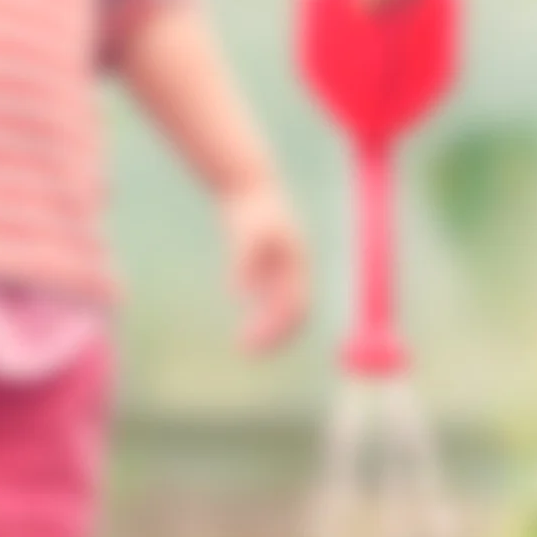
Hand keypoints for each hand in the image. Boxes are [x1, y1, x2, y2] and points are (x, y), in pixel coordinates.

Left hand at [223, 181, 308, 352]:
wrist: (250, 184)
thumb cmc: (248, 209)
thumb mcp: (245, 233)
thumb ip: (244, 260)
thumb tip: (238, 293)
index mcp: (297, 264)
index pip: (294, 307)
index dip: (276, 329)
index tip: (251, 345)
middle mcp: (298, 269)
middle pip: (295, 314)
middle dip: (274, 336)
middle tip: (245, 352)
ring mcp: (289, 267)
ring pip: (286, 308)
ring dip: (269, 328)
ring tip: (244, 344)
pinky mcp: (276, 265)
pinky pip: (275, 297)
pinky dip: (263, 312)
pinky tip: (242, 318)